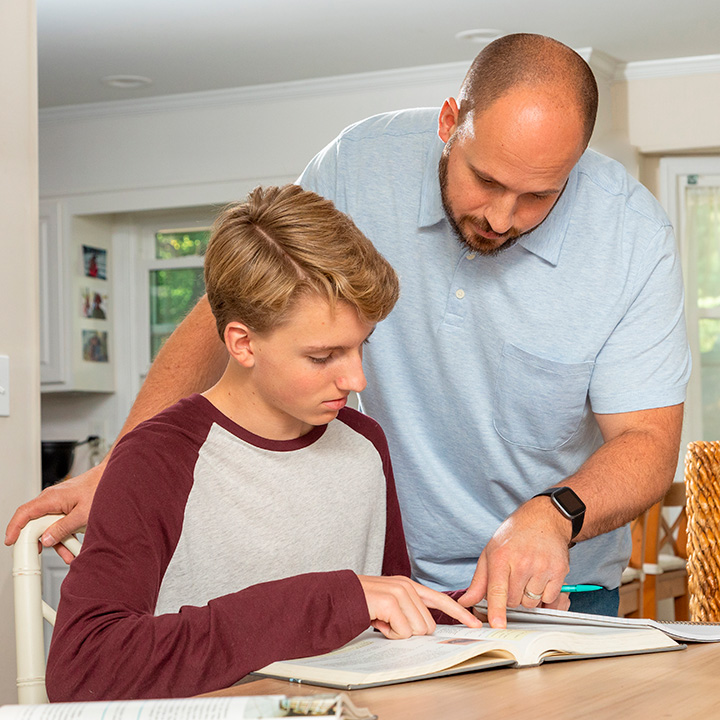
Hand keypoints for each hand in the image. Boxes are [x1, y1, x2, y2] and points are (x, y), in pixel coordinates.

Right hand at [4, 462, 104, 562]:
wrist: (113, 478)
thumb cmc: (100, 489)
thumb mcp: (83, 514)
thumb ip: (63, 528)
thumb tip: (47, 539)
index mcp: (51, 498)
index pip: (24, 513)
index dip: (14, 528)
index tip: (11, 541)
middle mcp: (51, 499)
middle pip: (36, 524)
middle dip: (42, 541)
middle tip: (46, 554)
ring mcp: (59, 503)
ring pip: (50, 526)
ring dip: (58, 542)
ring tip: (70, 554)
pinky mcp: (67, 507)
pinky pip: (60, 524)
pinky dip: (66, 535)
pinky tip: (74, 547)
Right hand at [358, 575, 481, 638]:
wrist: (335, 598)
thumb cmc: (360, 604)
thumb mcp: (387, 605)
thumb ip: (407, 612)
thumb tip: (423, 629)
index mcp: (408, 586)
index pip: (440, 600)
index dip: (459, 613)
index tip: (474, 624)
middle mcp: (406, 586)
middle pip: (428, 626)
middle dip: (409, 632)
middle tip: (388, 624)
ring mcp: (399, 592)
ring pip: (417, 630)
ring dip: (398, 633)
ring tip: (382, 621)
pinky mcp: (391, 602)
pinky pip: (403, 631)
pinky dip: (390, 634)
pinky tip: (377, 622)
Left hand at [457, 497, 571, 627]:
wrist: (543, 519)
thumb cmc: (513, 536)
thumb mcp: (490, 552)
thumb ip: (479, 581)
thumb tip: (465, 602)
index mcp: (501, 557)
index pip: (497, 589)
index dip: (497, 609)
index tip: (498, 624)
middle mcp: (522, 562)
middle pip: (514, 601)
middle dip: (511, 597)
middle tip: (513, 579)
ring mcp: (542, 567)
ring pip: (531, 602)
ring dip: (528, 597)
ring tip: (527, 576)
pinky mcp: (559, 571)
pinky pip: (549, 598)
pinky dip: (544, 594)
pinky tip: (540, 577)